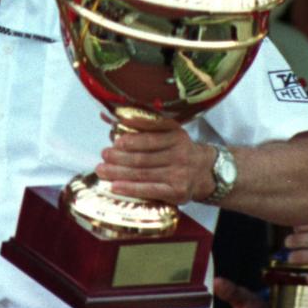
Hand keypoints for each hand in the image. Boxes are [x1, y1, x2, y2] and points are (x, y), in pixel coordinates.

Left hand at [95, 115, 211, 204]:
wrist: (205, 172)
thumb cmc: (177, 150)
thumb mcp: (167, 132)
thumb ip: (140, 125)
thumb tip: (106, 114)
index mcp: (176, 135)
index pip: (150, 137)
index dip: (131, 140)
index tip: (115, 141)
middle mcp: (180, 154)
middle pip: (143, 157)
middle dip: (119, 157)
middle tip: (104, 155)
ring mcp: (180, 174)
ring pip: (143, 173)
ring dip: (118, 172)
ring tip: (102, 170)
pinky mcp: (177, 192)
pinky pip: (150, 190)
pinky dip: (131, 189)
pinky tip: (115, 187)